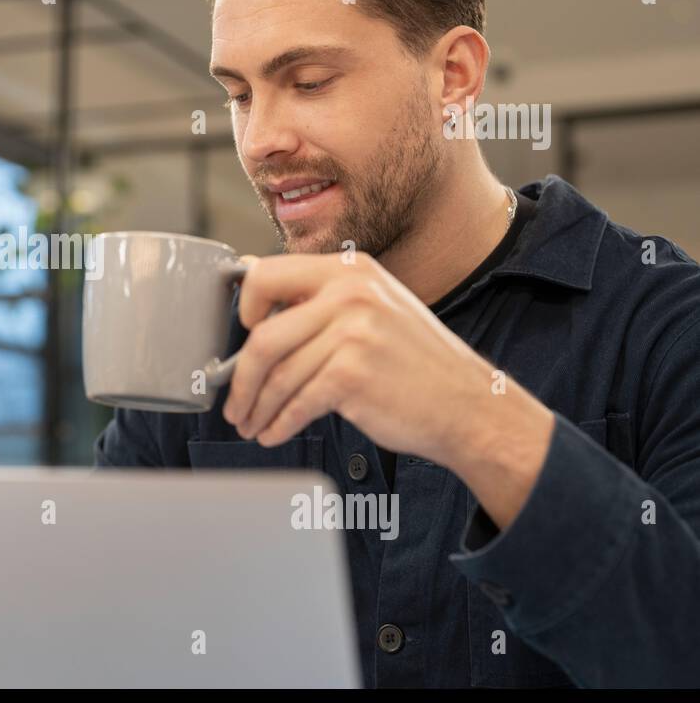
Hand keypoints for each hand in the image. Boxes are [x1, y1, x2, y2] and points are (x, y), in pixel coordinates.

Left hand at [223, 251, 551, 478]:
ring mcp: (352, 332)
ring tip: (251, 424)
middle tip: (233, 403)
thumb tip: (252, 274)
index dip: (246, 308)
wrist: (468, 405)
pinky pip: (296, 403)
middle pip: (264, 337)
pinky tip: (274, 432)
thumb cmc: (414, 362)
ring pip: (278, 376)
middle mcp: (350, 293)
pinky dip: (279, 423)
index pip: (268, 275)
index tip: (243, 336)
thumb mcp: (373, 307)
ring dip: (257, 408)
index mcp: (350, 270)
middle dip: (240, 378)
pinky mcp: (352, 374)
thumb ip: (318, 296)